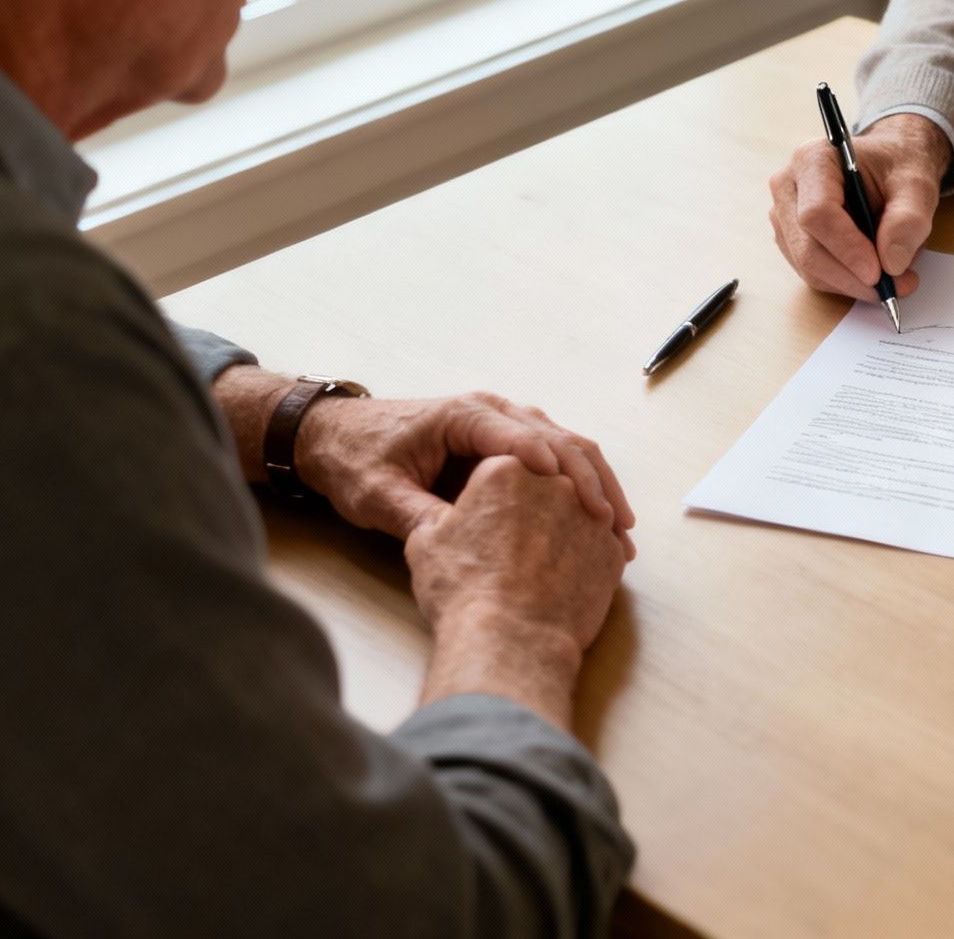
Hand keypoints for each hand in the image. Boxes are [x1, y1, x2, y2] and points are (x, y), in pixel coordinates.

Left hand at [296, 391, 633, 543]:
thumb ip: (415, 514)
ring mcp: (503, 424)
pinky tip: (600, 520)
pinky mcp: (507, 442)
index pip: (522, 438)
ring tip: (620, 529)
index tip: (582, 505)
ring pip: (569, 446)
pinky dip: (583, 486)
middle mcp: (491, 412)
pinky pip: (557, 459)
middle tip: (614, 525)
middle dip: (592, 482)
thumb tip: (458, 540)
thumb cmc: (352, 459)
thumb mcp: (375, 494)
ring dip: (598, 484)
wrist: (333, 436)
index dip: (556, 471)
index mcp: (462, 416)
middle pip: (559, 439)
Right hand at [406, 455, 631, 659]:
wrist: (510, 640)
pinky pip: (599, 545)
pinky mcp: (612, 551)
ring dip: (564, 529)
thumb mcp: (426, 542)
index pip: (504, 465)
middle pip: (546, 484)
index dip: (492, 491)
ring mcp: (590, 516)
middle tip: (516, 538)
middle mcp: (556, 482)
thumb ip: (439, 513)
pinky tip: (567, 579)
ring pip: (578, 512)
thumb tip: (448, 513)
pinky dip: (586, 558)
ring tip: (542, 561)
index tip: (487, 513)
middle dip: (533, 506)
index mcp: (507, 468)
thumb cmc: (461, 590)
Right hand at [769, 112, 951, 300]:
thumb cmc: (898, 167)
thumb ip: (908, 219)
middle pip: (807, 247)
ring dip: (851, 283)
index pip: (817, 213)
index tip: (879, 273)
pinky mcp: (791, 238)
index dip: (847, 249)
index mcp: (814, 160)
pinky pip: (813, 272)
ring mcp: (784, 215)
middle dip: (852, 277)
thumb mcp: (917, 185)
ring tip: (894, 278)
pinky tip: (873, 272)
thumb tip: (891, 263)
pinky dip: (845, 281)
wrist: (890, 164)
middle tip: (896, 288)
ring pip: (808, 267)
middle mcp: (789, 186)